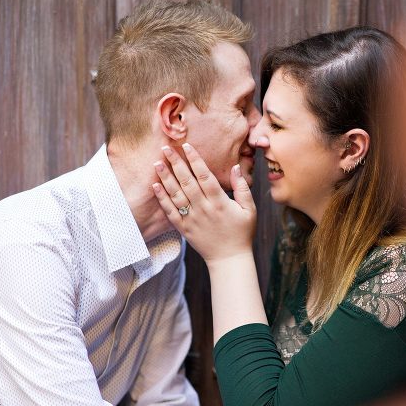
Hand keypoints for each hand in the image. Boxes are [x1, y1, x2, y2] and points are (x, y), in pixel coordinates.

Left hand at [152, 143, 255, 261]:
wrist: (229, 259)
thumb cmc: (242, 233)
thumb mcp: (249, 209)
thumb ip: (242, 187)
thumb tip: (235, 167)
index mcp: (220, 202)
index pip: (205, 176)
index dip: (195, 159)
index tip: (186, 146)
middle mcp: (203, 208)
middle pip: (187, 181)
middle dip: (176, 163)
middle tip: (166, 148)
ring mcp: (192, 219)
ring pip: (176, 194)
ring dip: (165, 178)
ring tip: (157, 163)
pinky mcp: (184, 228)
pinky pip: (170, 211)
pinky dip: (162, 198)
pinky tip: (156, 186)